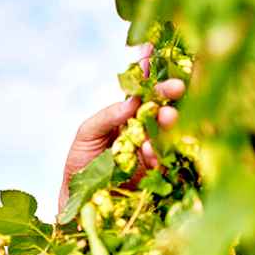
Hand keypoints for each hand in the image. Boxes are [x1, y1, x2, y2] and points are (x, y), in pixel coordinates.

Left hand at [57, 78, 185, 213]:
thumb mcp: (86, 134)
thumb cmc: (80, 164)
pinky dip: (157, 153)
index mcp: (125, 116)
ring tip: (168, 116)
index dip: (151, 74)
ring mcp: (149, 149)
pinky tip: (149, 150)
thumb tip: (131, 102)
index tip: (157, 55)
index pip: (141, 91)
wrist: (77, 199)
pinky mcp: (153, 172)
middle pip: (160, 107)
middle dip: (169, 95)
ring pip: (166, 131)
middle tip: (177, 87)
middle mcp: (142, 129)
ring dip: (168, 122)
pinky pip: (162, 159)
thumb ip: (106, 117)